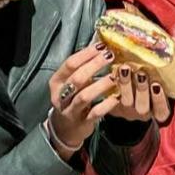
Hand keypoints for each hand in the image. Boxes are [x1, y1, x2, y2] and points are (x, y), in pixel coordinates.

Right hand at [46, 42, 120, 156]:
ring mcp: (70, 110)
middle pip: (77, 78)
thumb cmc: (72, 99)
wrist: (65, 129)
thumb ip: (83, 68)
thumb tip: (102, 47)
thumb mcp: (71, 83)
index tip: (102, 45)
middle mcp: (60, 95)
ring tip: (114, 76)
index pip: (70, 64)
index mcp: (57, 81)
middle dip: (94, 65)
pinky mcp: (81, 122)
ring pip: (84, 96)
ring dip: (101, 85)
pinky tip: (117, 98)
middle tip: (111, 56)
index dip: (86, 53)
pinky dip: (107, 105)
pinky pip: (95, 113)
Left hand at [108, 64, 174, 123]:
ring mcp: (127, 110)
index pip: (161, 111)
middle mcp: (143, 112)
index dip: (159, 100)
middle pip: (143, 107)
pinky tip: (112, 70)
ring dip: (126, 85)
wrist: (131, 90)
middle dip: (142, 89)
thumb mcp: (161, 79)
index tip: (157, 85)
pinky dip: (113, 82)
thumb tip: (174, 43)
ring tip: (125, 68)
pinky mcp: (113, 103)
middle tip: (141, 73)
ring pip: (126, 101)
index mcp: (158, 110)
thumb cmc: (153, 81)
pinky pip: (112, 96)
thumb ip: (166, 68)